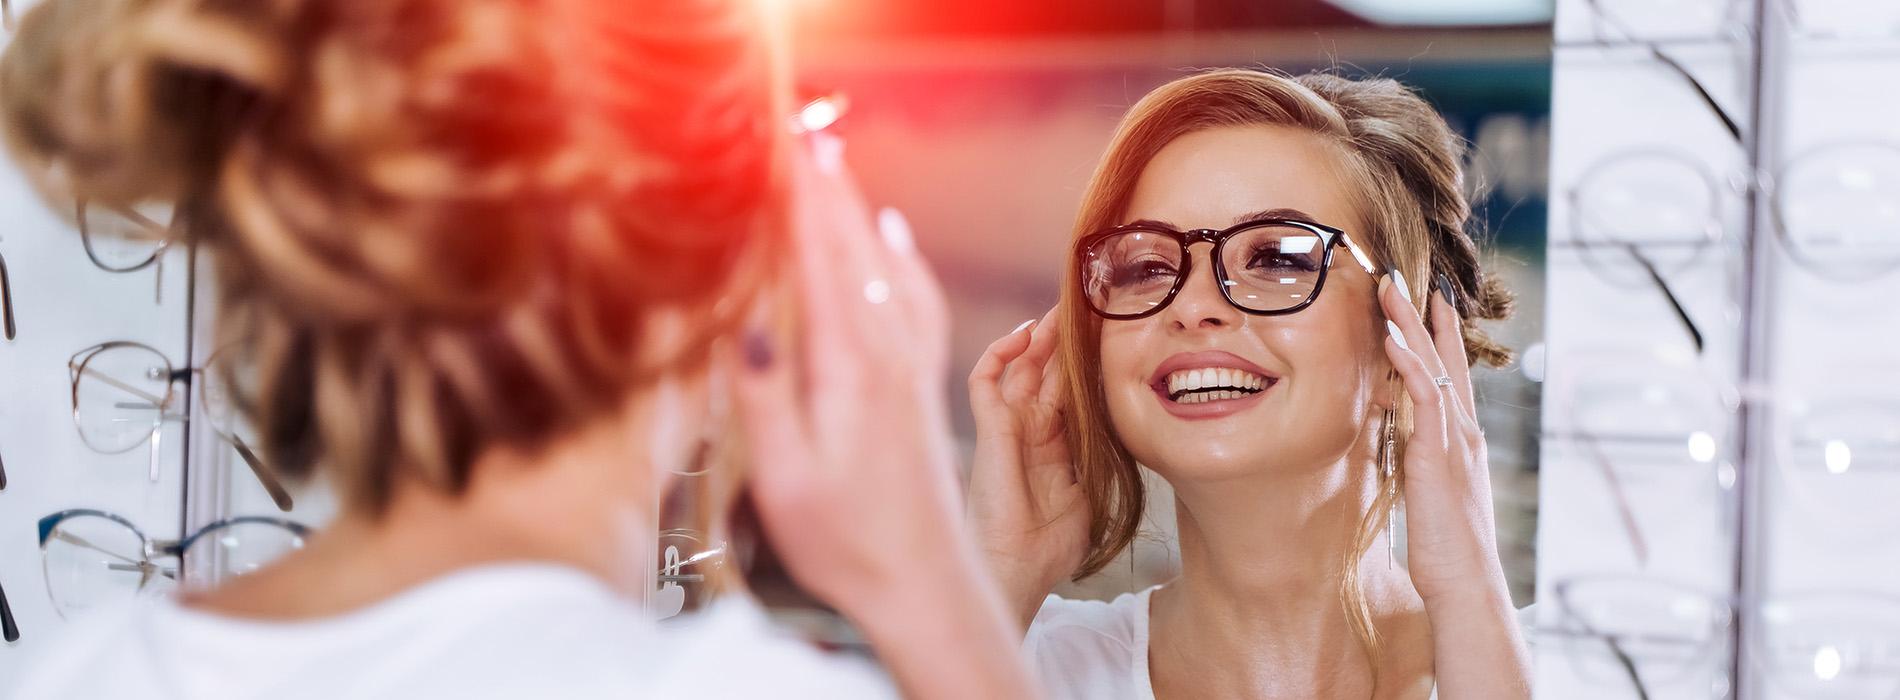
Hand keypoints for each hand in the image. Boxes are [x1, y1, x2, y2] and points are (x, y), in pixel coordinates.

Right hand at [730, 131, 958, 611]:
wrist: (925, 585)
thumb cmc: (848, 542)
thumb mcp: (787, 478)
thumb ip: (767, 398)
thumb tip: (746, 322)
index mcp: (850, 369)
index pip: (821, 261)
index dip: (801, 198)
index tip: (783, 147)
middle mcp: (888, 357)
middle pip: (854, 250)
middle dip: (826, 188)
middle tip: (801, 132)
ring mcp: (910, 370)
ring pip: (883, 268)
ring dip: (857, 213)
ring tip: (834, 166)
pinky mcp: (920, 388)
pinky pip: (913, 301)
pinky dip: (898, 258)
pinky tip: (892, 240)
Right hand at [968, 308, 1090, 629]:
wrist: (1018, 570)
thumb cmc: (1052, 546)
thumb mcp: (1092, 493)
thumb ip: (1101, 459)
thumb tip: (1130, 431)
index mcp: (1053, 444)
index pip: (1068, 389)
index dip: (1083, 362)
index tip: (1106, 333)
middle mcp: (1028, 429)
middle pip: (1045, 370)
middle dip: (1063, 338)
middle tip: (1084, 304)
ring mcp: (1007, 427)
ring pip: (1018, 366)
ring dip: (1038, 336)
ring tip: (1059, 308)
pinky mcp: (989, 429)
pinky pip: (985, 379)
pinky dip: (1000, 353)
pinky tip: (1024, 334)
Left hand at [1379, 274, 1529, 699]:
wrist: (1466, 586)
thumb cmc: (1446, 551)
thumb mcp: (1430, 496)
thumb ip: (1421, 465)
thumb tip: (1401, 445)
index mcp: (1460, 443)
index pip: (1449, 377)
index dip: (1437, 338)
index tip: (1426, 301)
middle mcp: (1463, 433)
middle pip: (1444, 360)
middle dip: (1423, 316)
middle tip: (1404, 274)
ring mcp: (1454, 441)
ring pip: (1434, 367)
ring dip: (1411, 323)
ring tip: (1390, 285)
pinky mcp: (1438, 454)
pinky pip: (1425, 396)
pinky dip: (1410, 362)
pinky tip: (1392, 336)